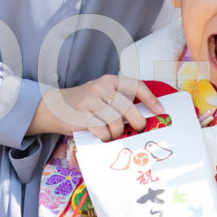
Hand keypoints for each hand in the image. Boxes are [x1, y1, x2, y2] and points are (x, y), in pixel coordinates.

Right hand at [32, 73, 158, 139]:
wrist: (55, 106)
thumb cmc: (85, 103)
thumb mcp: (103, 94)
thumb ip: (120, 100)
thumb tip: (147, 116)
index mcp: (110, 80)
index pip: (136, 86)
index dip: (151, 99)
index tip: (160, 111)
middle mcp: (101, 87)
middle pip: (128, 107)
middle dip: (137, 122)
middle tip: (139, 129)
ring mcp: (89, 100)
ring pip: (115, 121)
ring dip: (118, 132)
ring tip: (114, 134)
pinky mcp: (80, 115)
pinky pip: (101, 130)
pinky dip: (105, 137)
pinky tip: (102, 136)